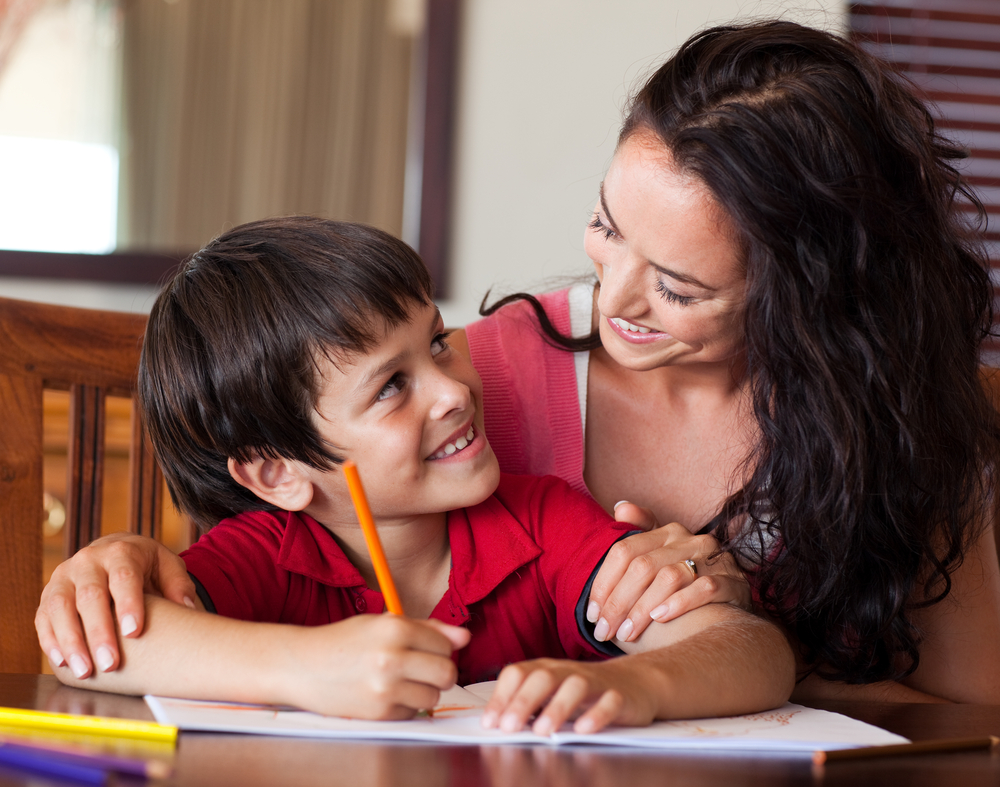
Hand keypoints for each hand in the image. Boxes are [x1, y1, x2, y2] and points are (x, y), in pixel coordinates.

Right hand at [35, 533, 194, 677]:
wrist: (114, 552)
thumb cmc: (146, 565)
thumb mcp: (168, 566)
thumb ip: (178, 585)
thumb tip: (188, 608)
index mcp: (121, 552)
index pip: (124, 577)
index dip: (128, 604)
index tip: (134, 631)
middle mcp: (88, 561)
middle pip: (90, 595)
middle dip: (99, 632)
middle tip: (110, 663)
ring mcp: (64, 577)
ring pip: (60, 608)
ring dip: (71, 642)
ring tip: (85, 671)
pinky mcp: (48, 595)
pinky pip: (43, 618)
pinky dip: (50, 641)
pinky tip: (62, 663)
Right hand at [290, 616, 470, 718]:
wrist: (303, 665)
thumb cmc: (346, 641)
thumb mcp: (384, 624)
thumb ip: (428, 629)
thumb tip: (465, 637)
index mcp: (395, 628)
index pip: (446, 645)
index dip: (440, 649)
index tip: (424, 649)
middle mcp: (392, 657)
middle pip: (447, 673)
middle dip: (441, 673)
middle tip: (423, 669)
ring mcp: (385, 688)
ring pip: (434, 696)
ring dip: (424, 690)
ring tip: (401, 680)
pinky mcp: (379, 712)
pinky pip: (413, 712)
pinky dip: (405, 705)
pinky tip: (385, 693)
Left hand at [480, 658, 656, 734]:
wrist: (635, 683)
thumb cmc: (584, 693)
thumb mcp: (551, 695)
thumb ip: (525, 706)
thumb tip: (494, 723)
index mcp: (546, 669)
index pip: (518, 673)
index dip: (501, 697)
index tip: (490, 722)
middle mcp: (568, 671)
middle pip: (542, 677)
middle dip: (523, 701)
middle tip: (509, 727)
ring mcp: (595, 682)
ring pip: (575, 686)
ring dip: (556, 707)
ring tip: (542, 731)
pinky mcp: (620, 696)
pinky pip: (609, 701)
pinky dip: (596, 714)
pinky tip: (582, 729)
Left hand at [587, 502, 750, 642]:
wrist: (733, 606)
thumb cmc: (685, 585)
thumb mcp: (659, 558)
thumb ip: (637, 536)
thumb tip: (620, 506)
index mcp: (666, 532)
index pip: (624, 551)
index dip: (604, 582)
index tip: (591, 613)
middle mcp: (690, 539)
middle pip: (643, 566)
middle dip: (618, 602)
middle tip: (604, 630)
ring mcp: (714, 558)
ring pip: (669, 577)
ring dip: (642, 608)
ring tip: (626, 633)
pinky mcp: (734, 580)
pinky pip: (704, 587)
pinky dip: (679, 603)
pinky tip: (660, 619)